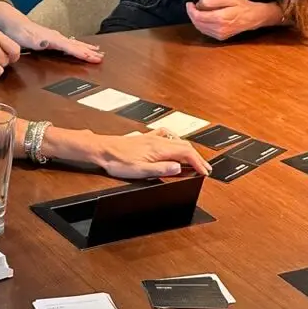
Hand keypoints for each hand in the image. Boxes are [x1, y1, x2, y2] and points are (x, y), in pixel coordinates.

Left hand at [0, 17, 103, 63]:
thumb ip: (40, 42)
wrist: (14, 23)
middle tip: (102, 57)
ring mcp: (56, 37)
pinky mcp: (53, 38)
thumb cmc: (21, 33)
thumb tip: (48, 44)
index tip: (95, 59)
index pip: (72, 48)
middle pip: (77, 45)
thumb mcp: (29, 39)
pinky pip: (69, 43)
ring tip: (98, 51)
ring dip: (86, 48)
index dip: (84, 54)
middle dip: (89, 52)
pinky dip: (78, 46)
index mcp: (53, 39)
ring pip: (75, 43)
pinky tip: (80, 47)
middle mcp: (57, 37)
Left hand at [96, 132, 211, 178]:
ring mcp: (152, 137)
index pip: (186, 153)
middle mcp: (157, 140)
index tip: (205, 172)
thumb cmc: (118, 161)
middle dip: (197, 158)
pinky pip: (167, 136)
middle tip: (205, 169)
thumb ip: (161, 169)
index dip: (198, 163)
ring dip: (189, 150)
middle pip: (185, 146)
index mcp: (159, 148)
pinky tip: (174, 144)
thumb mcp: (140, 170)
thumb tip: (179, 167)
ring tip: (194, 160)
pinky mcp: (146, 138)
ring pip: (177, 141)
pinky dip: (176, 141)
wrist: (102, 149)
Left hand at [186, 0, 267, 39]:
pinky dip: (201, 25)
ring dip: (195, 20)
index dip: (191, 10)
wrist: (254, 17)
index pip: (198, 16)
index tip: (189, 3)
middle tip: (190, 6)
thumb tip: (200, 3)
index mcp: (221, 18)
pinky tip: (202, 18)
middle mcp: (219, 28)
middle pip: (198, 23)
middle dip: (191, 14)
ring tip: (195, 11)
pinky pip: (206, 32)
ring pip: (200, 28)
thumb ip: (214, 1)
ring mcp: (220, 34)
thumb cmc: (243, 6)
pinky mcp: (221, 37)